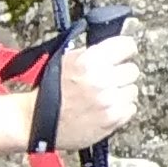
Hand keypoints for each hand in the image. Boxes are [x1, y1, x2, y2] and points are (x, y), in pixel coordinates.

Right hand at [58, 27, 143, 150]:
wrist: (35, 121)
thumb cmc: (50, 91)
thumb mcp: (67, 61)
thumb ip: (94, 53)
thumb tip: (116, 46)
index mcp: (89, 60)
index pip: (127, 45)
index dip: (125, 50)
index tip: (123, 54)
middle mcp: (101, 79)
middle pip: (132, 69)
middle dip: (120, 74)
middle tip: (107, 81)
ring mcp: (109, 100)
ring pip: (132, 89)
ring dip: (121, 93)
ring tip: (102, 97)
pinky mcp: (112, 119)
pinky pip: (131, 108)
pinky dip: (121, 109)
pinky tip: (104, 109)